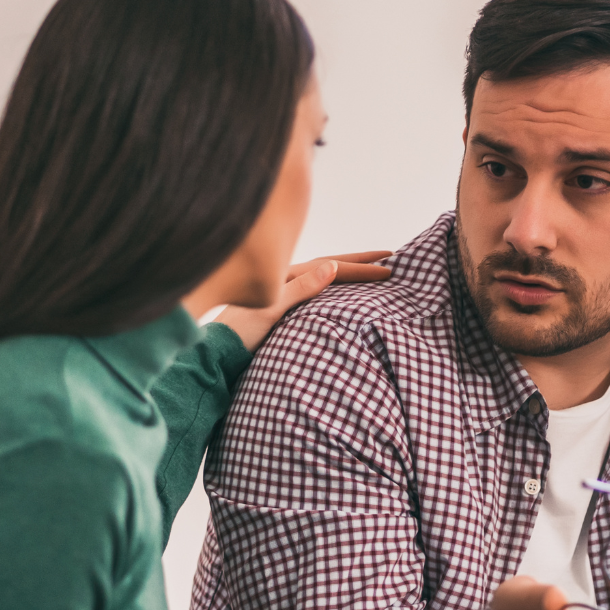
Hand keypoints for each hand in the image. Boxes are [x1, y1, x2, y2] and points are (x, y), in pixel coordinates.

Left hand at [211, 251, 391, 349]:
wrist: (219, 353)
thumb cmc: (240, 332)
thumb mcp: (270, 308)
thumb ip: (300, 288)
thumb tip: (332, 266)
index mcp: (287, 276)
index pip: (333, 268)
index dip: (363, 268)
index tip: (390, 268)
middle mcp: (287, 280)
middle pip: (331, 265)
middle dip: (361, 262)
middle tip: (391, 257)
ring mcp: (285, 293)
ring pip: (325, 276)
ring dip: (349, 272)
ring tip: (372, 270)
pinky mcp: (283, 308)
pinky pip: (317, 291)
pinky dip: (335, 287)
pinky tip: (343, 292)